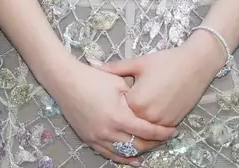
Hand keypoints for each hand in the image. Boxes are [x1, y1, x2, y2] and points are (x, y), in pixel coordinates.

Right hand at [48, 60, 176, 163]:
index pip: (147, 131)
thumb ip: (135, 99)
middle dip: (154, 143)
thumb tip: (150, 109)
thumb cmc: (93, 78)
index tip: (173, 130)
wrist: (66, 81)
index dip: (162, 133)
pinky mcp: (88, 139)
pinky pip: (109, 154)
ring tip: (152, 146)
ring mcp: (97, 137)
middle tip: (165, 138)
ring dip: (140, 151)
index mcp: (118, 116)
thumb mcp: (119, 83)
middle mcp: (108, 131)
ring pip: (124, 152)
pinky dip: (122, 157)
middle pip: (138, 144)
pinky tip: (132, 159)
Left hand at [97, 35, 220, 128]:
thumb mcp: (138, 63)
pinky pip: (157, 134)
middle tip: (116, 117)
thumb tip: (92, 64)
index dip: (113, 107)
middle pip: (129, 127)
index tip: (107, 102)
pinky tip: (147, 125)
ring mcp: (161, 122)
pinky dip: (151, 133)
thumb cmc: (166, 61)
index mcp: (135, 102)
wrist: (195, 64)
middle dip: (123, 124)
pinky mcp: (173, 124)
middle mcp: (148, 116)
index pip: (117, 112)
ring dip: (137, 133)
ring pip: (144, 135)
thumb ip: (114, 68)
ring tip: (131, 124)